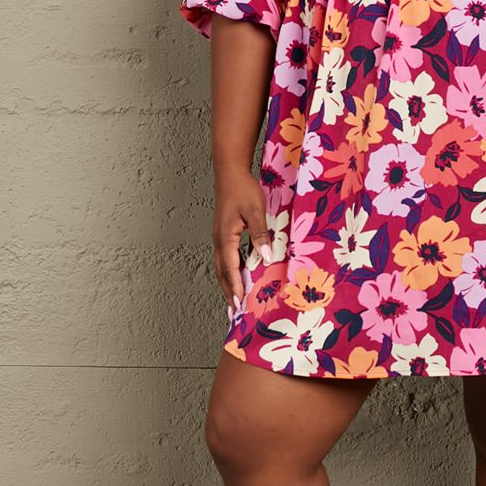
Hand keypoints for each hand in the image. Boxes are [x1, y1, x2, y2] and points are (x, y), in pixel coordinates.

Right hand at [212, 168, 272, 319]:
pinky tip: (237, 278)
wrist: (229, 172)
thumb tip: (266, 257)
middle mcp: (219, 241)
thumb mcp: (255, 211)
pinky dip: (230, 273)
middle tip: (235, 313)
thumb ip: (261, 234)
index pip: (230, 269)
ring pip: (222, 267)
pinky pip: (225, 259)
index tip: (239, 305)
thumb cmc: (243, 189)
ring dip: (228, 285)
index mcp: (225, 237)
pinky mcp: (223, 235)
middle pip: (222, 273)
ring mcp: (219, 238)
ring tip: (234, 302)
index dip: (235, 288)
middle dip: (228, 293)